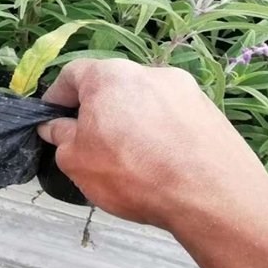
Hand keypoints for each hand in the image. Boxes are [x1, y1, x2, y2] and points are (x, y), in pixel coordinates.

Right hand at [38, 59, 267, 230]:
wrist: (213, 195)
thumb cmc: (133, 173)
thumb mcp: (77, 161)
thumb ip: (61, 137)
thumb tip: (56, 126)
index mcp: (108, 75)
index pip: (72, 75)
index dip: (57, 98)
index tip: (53, 121)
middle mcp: (146, 71)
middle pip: (110, 86)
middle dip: (97, 111)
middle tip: (92, 144)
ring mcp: (182, 88)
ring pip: (143, 101)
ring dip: (131, 121)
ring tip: (132, 158)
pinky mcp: (208, 108)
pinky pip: (171, 116)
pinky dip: (161, 132)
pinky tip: (163, 162)